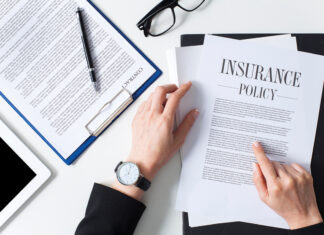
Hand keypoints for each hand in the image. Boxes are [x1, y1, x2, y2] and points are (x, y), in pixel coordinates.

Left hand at [112, 82, 197, 198]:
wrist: (142, 161)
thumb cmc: (159, 154)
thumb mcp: (178, 140)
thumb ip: (187, 124)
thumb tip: (194, 113)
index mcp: (164, 121)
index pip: (175, 98)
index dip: (183, 89)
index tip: (187, 86)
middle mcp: (152, 115)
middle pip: (160, 91)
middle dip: (170, 86)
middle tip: (176, 89)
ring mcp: (142, 116)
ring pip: (151, 96)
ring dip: (160, 94)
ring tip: (166, 100)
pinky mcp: (136, 119)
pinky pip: (143, 104)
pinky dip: (151, 101)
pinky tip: (155, 108)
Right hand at [252, 142, 322, 228]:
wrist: (303, 215)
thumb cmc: (282, 207)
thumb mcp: (264, 197)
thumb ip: (258, 180)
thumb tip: (255, 166)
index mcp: (275, 186)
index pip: (265, 164)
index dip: (259, 153)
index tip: (256, 145)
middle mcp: (287, 180)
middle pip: (273, 163)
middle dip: (270, 168)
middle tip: (273, 179)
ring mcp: (298, 177)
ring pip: (283, 164)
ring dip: (281, 170)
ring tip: (283, 182)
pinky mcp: (306, 176)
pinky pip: (293, 165)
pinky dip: (290, 170)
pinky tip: (290, 179)